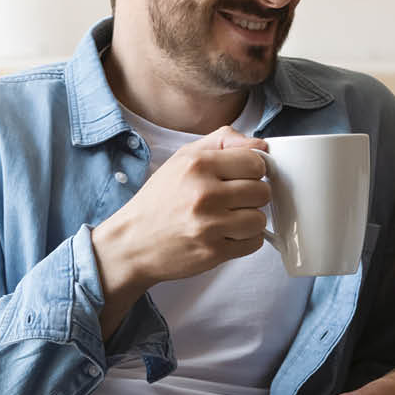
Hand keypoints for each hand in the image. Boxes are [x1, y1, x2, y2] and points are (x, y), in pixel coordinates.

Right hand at [91, 126, 269, 331]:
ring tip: (229, 218)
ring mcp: (209, 225)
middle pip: (262, 191)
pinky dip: (246, 240)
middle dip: (252, 195)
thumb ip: (223, 141)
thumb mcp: (184, 157)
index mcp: (198, 165)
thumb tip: (261, 144)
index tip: (243, 176)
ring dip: (250, 220)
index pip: (255, 161)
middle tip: (234, 199)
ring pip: (260, 219)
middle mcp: (204, 194)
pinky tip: (227, 234)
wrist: (132, 242)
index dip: (253, 169)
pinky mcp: (213, 252)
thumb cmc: (160, 199)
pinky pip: (254, 243)